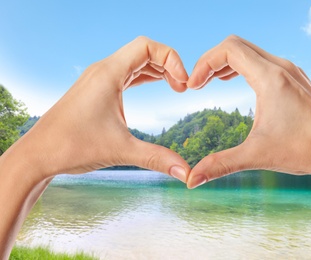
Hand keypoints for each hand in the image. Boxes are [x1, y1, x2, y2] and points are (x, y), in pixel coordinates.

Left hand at [18, 36, 189, 181]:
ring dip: (158, 70)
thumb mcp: (121, 150)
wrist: (38, 155)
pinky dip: (145, 76)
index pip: (147, 47)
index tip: (184, 84)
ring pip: (135, 62)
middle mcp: (103, 70)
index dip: (171, 59)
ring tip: (176, 87)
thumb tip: (187, 174)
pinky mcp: (97, 89)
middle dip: (168, 65)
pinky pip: (127, 73)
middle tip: (183, 88)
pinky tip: (156, 86)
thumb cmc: (72, 147)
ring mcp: (99, 79)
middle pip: (144, 51)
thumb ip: (157, 159)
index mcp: (108, 74)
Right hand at [186, 35, 310, 258]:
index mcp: (271, 78)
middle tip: (197, 84)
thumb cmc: (305, 151)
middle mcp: (282, 67)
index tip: (193, 87)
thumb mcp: (257, 155)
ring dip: (226, 63)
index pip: (228, 50)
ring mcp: (291, 71)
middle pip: (236, 45)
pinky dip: (242, 66)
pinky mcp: (295, 78)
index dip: (204, 64)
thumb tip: (191, 180)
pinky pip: (262, 60)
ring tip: (209, 83)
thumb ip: (220, 165)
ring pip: (249, 51)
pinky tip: (232, 81)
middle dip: (211, 61)